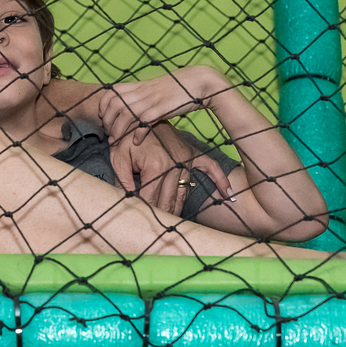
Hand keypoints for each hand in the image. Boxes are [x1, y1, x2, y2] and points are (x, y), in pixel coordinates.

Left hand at [98, 65, 227, 144]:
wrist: (198, 82)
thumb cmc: (177, 88)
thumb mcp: (154, 89)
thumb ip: (141, 95)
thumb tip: (130, 104)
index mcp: (138, 85)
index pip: (111, 92)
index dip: (103, 106)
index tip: (104, 118)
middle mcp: (142, 92)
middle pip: (114, 104)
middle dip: (107, 121)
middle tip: (108, 133)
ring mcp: (151, 100)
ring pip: (125, 114)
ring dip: (118, 129)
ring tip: (116, 141)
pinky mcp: (162, 108)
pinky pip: (144, 121)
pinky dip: (137, 133)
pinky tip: (136, 141)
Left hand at [110, 122, 230, 214]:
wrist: (137, 116)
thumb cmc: (125, 137)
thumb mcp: (118, 157)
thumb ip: (122, 181)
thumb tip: (127, 202)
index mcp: (156, 165)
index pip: (151, 197)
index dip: (143, 210)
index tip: (139, 222)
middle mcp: (175, 163)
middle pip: (169, 200)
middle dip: (161, 215)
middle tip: (154, 230)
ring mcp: (186, 159)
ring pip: (184, 192)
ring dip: (179, 209)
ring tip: (175, 224)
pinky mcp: (193, 154)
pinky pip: (210, 167)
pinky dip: (220, 180)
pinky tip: (227, 195)